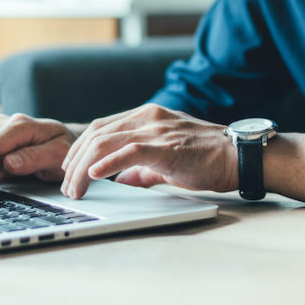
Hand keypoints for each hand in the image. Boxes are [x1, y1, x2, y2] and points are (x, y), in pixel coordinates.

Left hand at [60, 104, 236, 198]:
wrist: (238, 156)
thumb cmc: (208, 159)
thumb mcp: (167, 160)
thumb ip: (142, 168)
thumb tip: (122, 179)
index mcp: (147, 116)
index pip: (101, 127)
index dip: (79, 148)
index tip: (69, 169)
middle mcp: (148, 117)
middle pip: (96, 134)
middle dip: (74, 161)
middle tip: (66, 185)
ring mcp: (156, 129)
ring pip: (105, 142)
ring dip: (83, 168)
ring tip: (75, 188)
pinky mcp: (166, 146)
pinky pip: (129, 151)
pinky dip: (107, 163)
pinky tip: (94, 176)